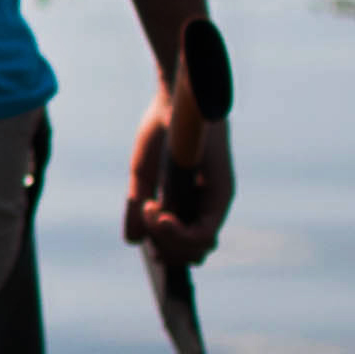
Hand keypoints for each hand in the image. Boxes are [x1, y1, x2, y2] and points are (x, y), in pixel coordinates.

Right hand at [122, 93, 232, 268]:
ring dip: (168, 241)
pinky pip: (203, 233)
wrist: (175, 98)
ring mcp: (217, 201)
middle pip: (191, 255)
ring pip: (198, 249)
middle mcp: (209, 206)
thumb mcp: (143, 176)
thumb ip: (138, 208)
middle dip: (163, 249)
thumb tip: (133, 241)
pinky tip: (158, 212)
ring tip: (151, 211)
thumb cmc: (161, 131)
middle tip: (145, 219)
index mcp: (192, 203)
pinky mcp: (221, 193)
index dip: (162, 249)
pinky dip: (176, 232)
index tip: (142, 231)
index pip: (185, 246)